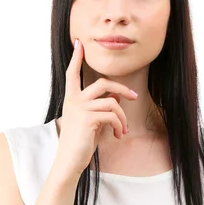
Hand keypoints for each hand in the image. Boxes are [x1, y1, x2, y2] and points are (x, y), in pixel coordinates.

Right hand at [55, 39, 137, 176]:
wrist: (69, 161)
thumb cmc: (80, 143)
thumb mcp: (91, 121)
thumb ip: (100, 106)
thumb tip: (116, 95)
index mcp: (71, 99)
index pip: (72, 73)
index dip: (76, 58)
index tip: (78, 43)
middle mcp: (74, 100)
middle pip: (103, 83)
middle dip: (122, 88)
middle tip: (134, 96)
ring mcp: (80, 108)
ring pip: (112, 102)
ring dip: (123, 117)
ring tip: (123, 130)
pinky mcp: (88, 118)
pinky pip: (113, 115)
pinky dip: (120, 125)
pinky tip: (118, 135)